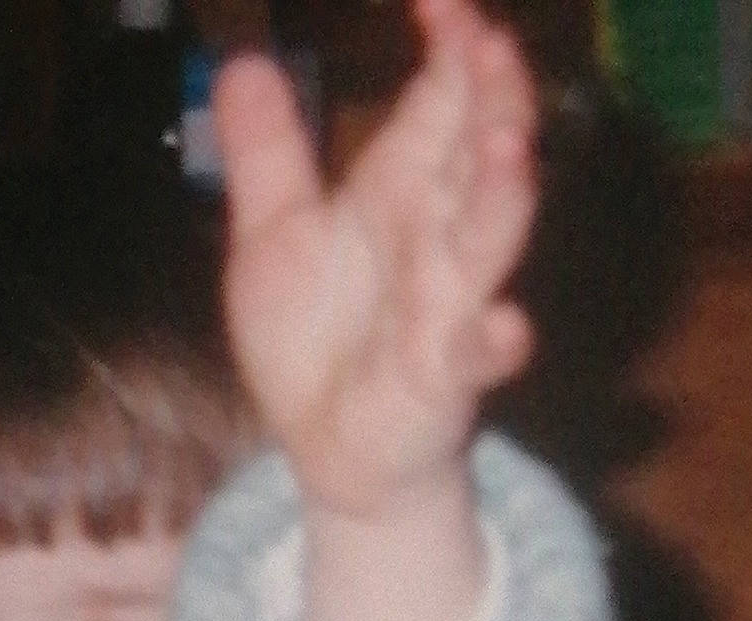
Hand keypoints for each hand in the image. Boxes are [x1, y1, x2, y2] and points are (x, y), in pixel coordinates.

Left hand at [214, 0, 536, 520]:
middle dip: (492, 100)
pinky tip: (503, 327)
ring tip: (510, 148)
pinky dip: (494, 343)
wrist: (325, 448)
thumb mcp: (273, 239)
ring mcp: (449, 305)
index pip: (441, 100)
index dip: (449, 44)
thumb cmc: (315, 342)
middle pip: (480, 153)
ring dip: (504, 197)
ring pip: (489, 240)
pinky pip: (477, 358)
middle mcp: (438, 235)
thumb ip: (268, 156)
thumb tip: (241, 63)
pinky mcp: (443, 379)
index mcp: (402, 190)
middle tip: (488, 41)